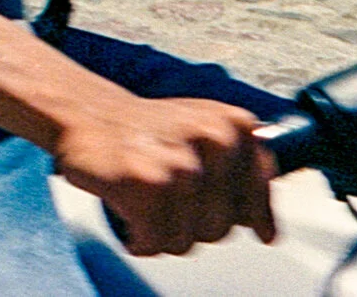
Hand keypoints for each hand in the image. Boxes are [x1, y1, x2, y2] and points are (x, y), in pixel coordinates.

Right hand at [53, 94, 275, 256]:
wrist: (87, 113)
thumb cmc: (147, 129)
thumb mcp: (206, 132)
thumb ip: (241, 172)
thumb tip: (268, 231)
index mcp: (234, 127)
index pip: (257, 195)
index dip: (249, 216)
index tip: (248, 226)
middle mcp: (214, 142)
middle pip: (220, 229)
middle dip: (191, 225)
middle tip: (166, 198)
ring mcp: (181, 165)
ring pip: (187, 241)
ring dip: (162, 233)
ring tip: (146, 200)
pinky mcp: (146, 186)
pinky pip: (154, 243)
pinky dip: (138, 239)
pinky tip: (129, 213)